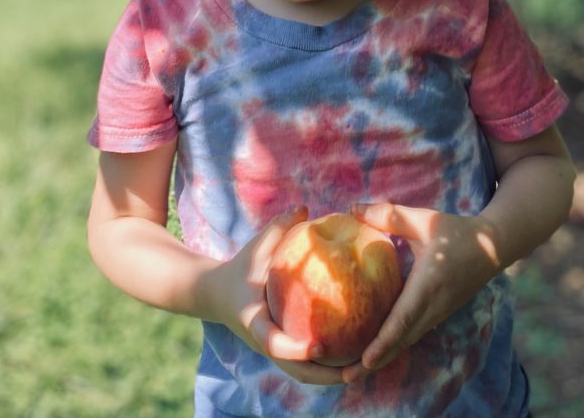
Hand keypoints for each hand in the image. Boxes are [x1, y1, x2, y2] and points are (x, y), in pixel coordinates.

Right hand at [212, 206, 345, 385]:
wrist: (219, 294)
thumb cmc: (241, 267)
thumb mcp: (256, 246)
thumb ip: (278, 227)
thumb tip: (304, 207)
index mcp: (253, 320)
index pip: (272, 343)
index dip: (295, 349)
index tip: (320, 346)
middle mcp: (264, 342)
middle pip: (296, 371)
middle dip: (326, 376)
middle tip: (357, 369)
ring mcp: (273, 350)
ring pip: (303, 374)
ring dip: (331, 376)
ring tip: (364, 368)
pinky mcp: (283, 350)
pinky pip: (306, 364)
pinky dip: (328, 366)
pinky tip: (356, 355)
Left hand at [342, 203, 501, 382]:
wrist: (493, 246)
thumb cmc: (456, 231)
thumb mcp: (423, 219)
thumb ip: (388, 215)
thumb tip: (353, 208)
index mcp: (429, 284)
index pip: (404, 318)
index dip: (384, 341)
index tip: (365, 359)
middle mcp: (434, 305)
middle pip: (402, 340)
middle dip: (374, 360)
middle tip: (344, 376)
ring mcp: (437, 313)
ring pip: (407, 340)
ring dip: (383, 356)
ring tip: (353, 371)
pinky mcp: (437, 314)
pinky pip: (412, 334)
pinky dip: (393, 345)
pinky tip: (374, 350)